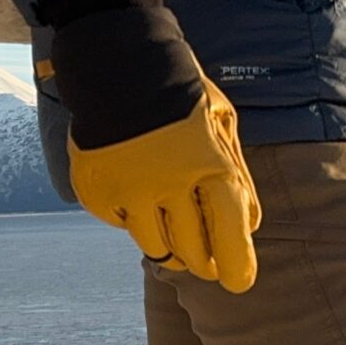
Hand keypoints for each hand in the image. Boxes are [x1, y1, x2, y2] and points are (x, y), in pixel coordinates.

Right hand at [67, 80, 260, 291]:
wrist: (118, 62)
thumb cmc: (181, 94)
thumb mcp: (221, 125)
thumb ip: (236, 178)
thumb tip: (248, 229)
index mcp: (209, 165)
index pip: (230, 236)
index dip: (238, 266)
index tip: (239, 282)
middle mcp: (168, 184)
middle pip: (192, 252)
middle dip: (203, 262)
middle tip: (205, 261)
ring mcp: (129, 190)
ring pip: (156, 247)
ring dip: (168, 245)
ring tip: (172, 228)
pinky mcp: (97, 192)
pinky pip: (121, 225)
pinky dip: (133, 218)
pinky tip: (137, 191)